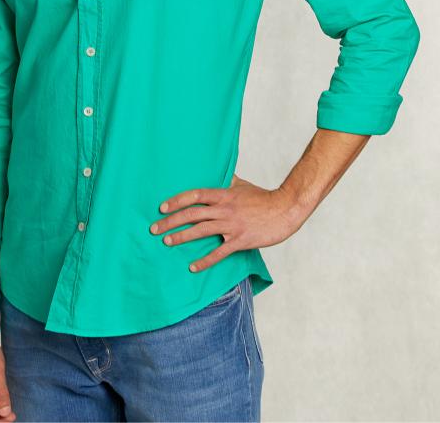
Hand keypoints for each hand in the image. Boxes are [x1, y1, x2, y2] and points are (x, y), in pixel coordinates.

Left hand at [149, 174, 301, 273]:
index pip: (194, 195)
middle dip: (171, 221)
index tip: (161, 208)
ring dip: (182, 237)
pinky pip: (219, 252)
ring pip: (201, 231)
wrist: (285, 209)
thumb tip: (217, 173)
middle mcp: (224, 209)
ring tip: (166, 242)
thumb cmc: (263, 197)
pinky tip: (192, 267)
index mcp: (224, 194)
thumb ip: (227, 181)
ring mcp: (232, 225)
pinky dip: (205, 261)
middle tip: (154, 228)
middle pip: (192, 214)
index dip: (176, 201)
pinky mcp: (241, 240)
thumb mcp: (242, 185)